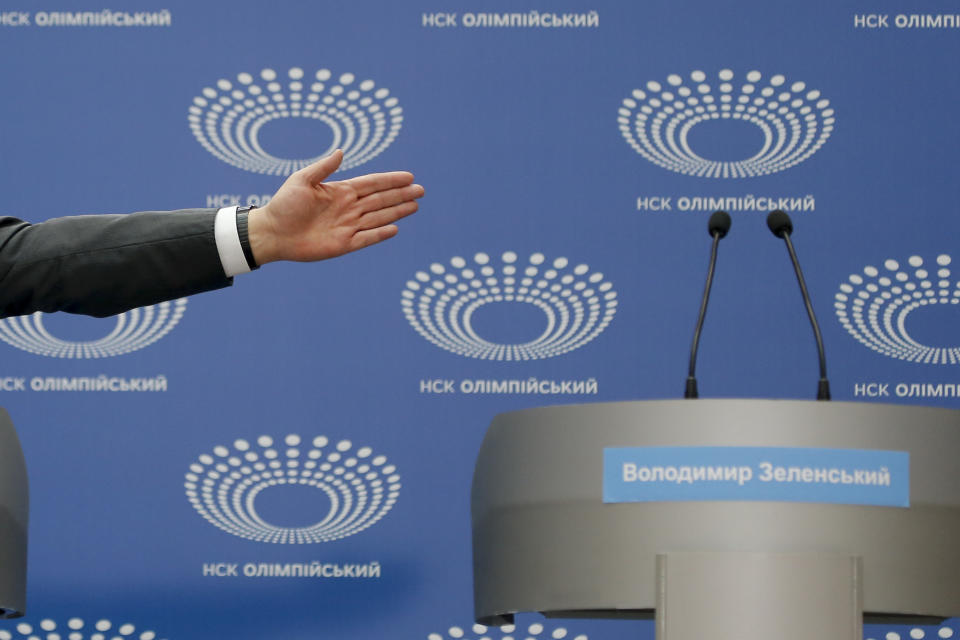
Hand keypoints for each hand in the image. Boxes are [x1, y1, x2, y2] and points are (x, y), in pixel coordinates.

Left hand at [247, 149, 422, 264]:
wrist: (273, 233)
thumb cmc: (284, 204)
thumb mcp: (302, 180)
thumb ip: (323, 168)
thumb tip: (341, 152)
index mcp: (341, 191)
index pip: (372, 184)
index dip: (391, 180)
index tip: (409, 176)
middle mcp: (349, 208)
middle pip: (381, 200)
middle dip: (401, 195)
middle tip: (421, 190)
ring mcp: (348, 227)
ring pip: (379, 217)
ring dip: (397, 212)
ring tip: (415, 206)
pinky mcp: (344, 244)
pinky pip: (367, 238)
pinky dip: (380, 234)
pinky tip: (395, 228)